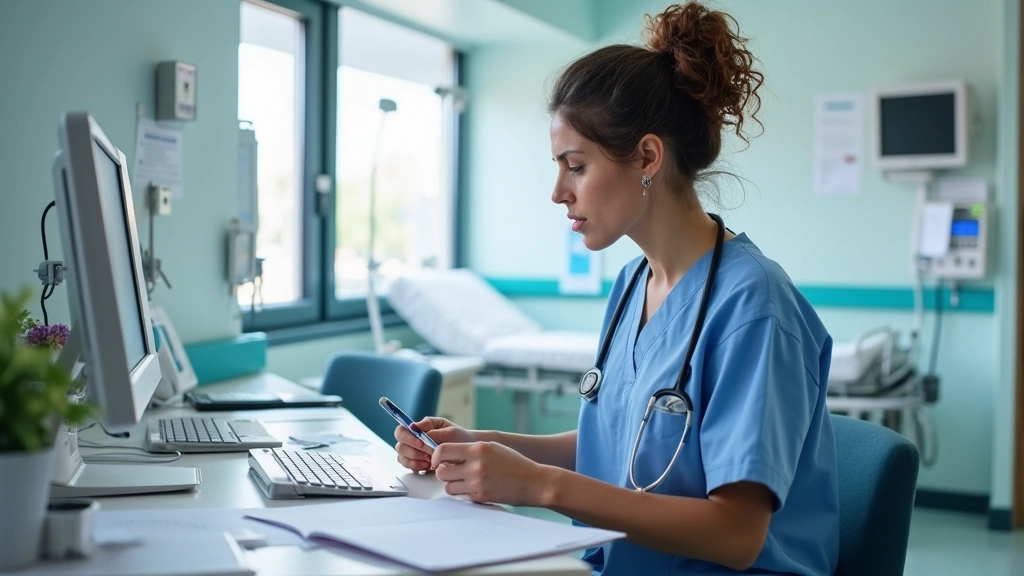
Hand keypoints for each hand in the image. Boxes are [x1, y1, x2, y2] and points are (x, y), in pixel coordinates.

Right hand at [394, 417, 474, 471]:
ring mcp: (414, 452)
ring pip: (402, 457)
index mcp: (420, 428)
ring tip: (430, 461)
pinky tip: (428, 466)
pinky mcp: (417, 464)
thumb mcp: (450, 430)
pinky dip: (417, 467)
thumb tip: (415, 428)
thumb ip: (433, 428)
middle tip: (429, 455)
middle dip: (413, 452)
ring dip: (415, 460)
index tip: (421, 444)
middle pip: (400, 445)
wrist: (468, 452)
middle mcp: (414, 440)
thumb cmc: (459, 438)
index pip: (401, 431)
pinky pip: (408, 466)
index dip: (408, 438)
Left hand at [432, 441, 551, 505]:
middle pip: (441, 471)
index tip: (438, 460)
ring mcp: (477, 482)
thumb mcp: (492, 447)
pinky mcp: (481, 497)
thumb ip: (470, 449)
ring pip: (448, 487)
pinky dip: (464, 493)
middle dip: (442, 472)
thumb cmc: (514, 463)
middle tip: (451, 472)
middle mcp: (476, 465)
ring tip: (464, 481)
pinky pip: (461, 496)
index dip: (436, 456)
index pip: (442, 450)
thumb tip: (447, 453)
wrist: (533, 482)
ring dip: (452, 484)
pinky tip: (475, 488)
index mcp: (478, 448)